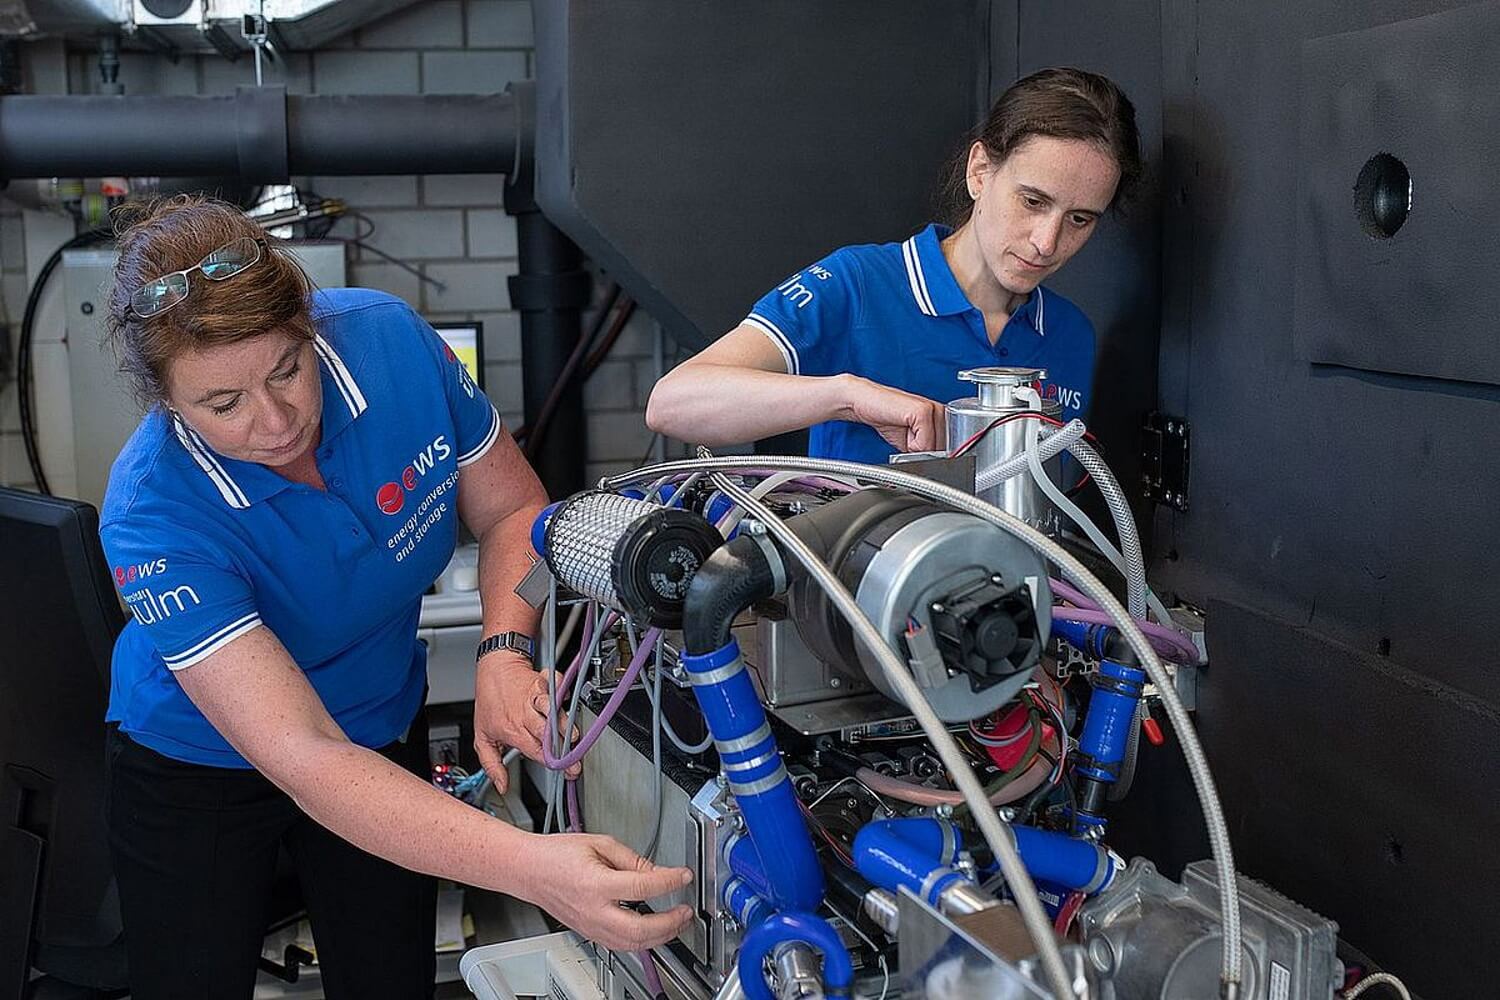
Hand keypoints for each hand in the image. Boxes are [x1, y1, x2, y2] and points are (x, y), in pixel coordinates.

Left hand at [473, 652, 577, 790]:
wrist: (494, 670)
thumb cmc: (490, 702)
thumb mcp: (482, 737)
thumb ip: (492, 765)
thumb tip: (502, 786)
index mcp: (512, 730)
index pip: (535, 751)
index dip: (551, 762)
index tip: (565, 771)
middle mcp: (525, 715)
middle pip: (546, 734)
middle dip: (562, 749)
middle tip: (574, 761)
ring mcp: (535, 698)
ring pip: (552, 711)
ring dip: (564, 724)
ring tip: (573, 736)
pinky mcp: (544, 682)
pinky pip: (557, 687)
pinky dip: (564, 692)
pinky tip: (566, 700)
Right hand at [516, 833, 695, 950]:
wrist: (528, 870)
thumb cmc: (557, 854)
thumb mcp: (599, 843)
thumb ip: (631, 859)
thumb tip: (657, 872)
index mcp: (596, 883)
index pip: (643, 886)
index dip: (670, 881)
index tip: (684, 876)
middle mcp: (593, 910)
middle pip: (640, 929)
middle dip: (670, 923)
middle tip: (686, 911)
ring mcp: (590, 926)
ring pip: (632, 944)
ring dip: (660, 937)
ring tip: (677, 923)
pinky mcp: (589, 933)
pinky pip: (620, 945)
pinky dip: (641, 942)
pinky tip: (653, 932)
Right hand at [841, 376, 947, 452]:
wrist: (865, 403)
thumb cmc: (886, 420)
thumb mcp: (911, 443)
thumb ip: (927, 452)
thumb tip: (936, 468)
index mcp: (942, 417)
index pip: (948, 450)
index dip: (931, 457)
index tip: (915, 450)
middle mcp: (941, 411)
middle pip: (942, 451)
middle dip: (924, 454)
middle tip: (907, 441)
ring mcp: (934, 410)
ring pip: (935, 449)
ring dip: (917, 451)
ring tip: (905, 435)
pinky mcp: (923, 411)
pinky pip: (924, 444)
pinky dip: (911, 446)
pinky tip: (903, 431)